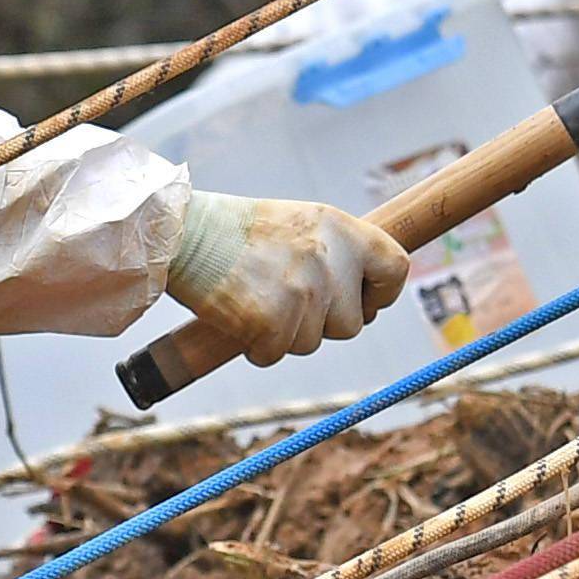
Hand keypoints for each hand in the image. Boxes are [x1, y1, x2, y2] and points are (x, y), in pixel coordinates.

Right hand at [166, 190, 410, 365]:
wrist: (182, 233)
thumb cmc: (238, 232)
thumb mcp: (300, 224)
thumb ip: (337, 253)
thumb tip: (364, 299)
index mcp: (342, 228)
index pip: (396, 269)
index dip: (380, 294)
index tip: (360, 301)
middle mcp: (329, 258)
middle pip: (352, 324)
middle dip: (322, 323)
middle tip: (285, 299)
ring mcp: (303, 292)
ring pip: (313, 343)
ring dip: (285, 333)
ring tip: (255, 297)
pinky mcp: (273, 322)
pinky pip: (276, 354)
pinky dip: (257, 346)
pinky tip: (238, 315)